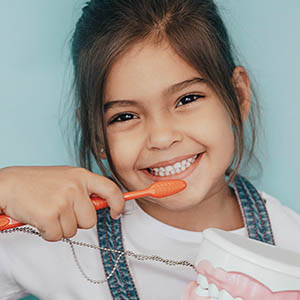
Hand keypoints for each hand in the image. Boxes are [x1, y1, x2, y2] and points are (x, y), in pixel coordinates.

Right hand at [0, 166, 123, 240]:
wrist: (8, 184)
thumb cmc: (37, 183)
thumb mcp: (66, 178)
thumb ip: (85, 189)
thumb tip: (105, 204)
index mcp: (81, 175)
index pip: (111, 189)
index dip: (118, 203)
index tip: (116, 212)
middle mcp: (75, 187)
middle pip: (90, 220)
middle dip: (76, 221)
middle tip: (60, 211)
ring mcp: (63, 200)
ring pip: (73, 231)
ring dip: (59, 227)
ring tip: (47, 211)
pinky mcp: (50, 215)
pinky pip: (56, 236)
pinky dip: (47, 232)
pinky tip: (39, 219)